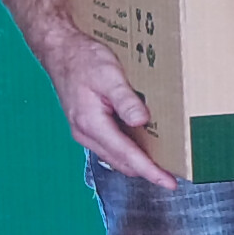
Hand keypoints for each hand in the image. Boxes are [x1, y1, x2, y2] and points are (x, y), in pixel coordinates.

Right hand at [46, 34, 174, 188]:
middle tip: (172, 176)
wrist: (61, 51)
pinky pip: (111, 146)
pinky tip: (143, 146)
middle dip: (147, 171)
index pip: (126, 155)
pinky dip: (128, 151)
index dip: (149, 171)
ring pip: (116, 156)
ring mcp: (85, 132)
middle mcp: (86, 133)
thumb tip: (142, 121)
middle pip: (122, 162)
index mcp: (91, 124)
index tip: (168, 182)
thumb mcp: (109, 75)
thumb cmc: (83, 60)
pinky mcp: (88, 126)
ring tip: (163, 164)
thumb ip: (125, 100)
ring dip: (138, 163)